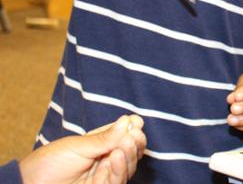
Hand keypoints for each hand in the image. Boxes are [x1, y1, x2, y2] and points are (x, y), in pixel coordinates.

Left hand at [19, 115, 145, 183]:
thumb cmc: (49, 163)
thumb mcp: (78, 146)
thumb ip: (105, 138)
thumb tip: (128, 121)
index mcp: (99, 145)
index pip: (122, 137)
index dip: (132, 130)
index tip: (137, 122)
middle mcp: (105, 161)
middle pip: (130, 153)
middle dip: (134, 144)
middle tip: (135, 135)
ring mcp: (104, 177)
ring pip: (127, 168)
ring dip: (129, 156)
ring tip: (124, 146)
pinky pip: (117, 181)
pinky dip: (118, 170)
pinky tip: (115, 158)